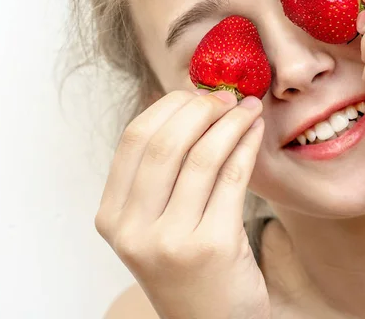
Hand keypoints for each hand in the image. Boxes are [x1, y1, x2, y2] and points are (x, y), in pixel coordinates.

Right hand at [95, 90, 269, 318]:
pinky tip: (254, 133)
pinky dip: (246, 147)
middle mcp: (132, 229)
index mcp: (111, 217)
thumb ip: (156, 176)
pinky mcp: (213, 246)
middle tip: (226, 96)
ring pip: (201, 157)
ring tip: (248, 108)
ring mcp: (171, 240)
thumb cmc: (184, 270)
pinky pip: (232, 178)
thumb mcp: (151, 226)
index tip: (195, 94)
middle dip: (201, 109)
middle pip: (164, 143)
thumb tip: (184, 108)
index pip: (133, 141)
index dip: (168, 108)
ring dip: (230, 122)